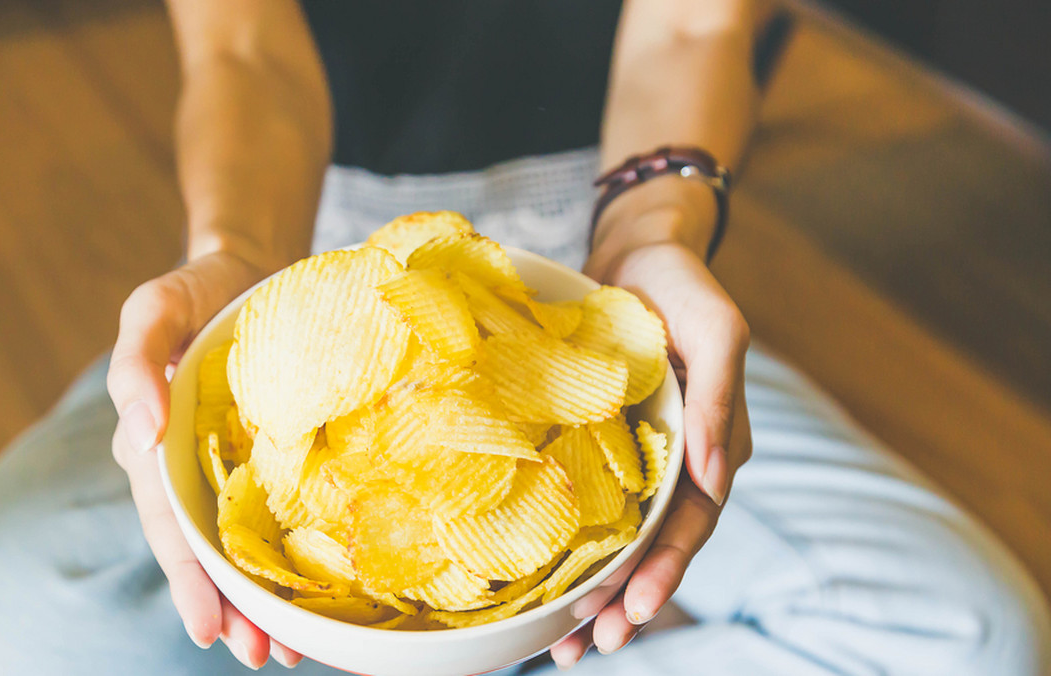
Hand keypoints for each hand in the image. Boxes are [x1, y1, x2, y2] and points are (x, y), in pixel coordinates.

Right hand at [107, 250, 304, 669]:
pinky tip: (309, 593)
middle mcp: (189, 468)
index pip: (170, 523)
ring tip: (286, 650)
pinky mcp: (267, 460)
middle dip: (229, 608)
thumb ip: (136, 363)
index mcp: (155, 446)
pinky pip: (273, 513)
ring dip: (258, 601)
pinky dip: (285, 557)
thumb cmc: (197, 290)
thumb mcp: (154, 309)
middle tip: (260, 656)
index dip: (188, 577)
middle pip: (205, 551)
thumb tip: (142, 429)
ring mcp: (229, 467)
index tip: (210, 626)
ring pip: (238, 546)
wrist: (249, 271)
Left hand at [549, 219, 752, 666]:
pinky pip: (582, 501)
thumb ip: (723, 398)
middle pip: (652, 547)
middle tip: (590, 645)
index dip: (666, 569)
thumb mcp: (716, 329)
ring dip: (595, 592)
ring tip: (564, 643)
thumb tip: (720, 481)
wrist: (636, 252)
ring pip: (616, 537)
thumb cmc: (681, 284)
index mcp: (709, 446)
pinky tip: (540, 581)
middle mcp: (673, 463)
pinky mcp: (595, 444)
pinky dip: (567, 544)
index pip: (692, 522)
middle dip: (625, 600)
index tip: (635, 610)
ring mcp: (633, 457)